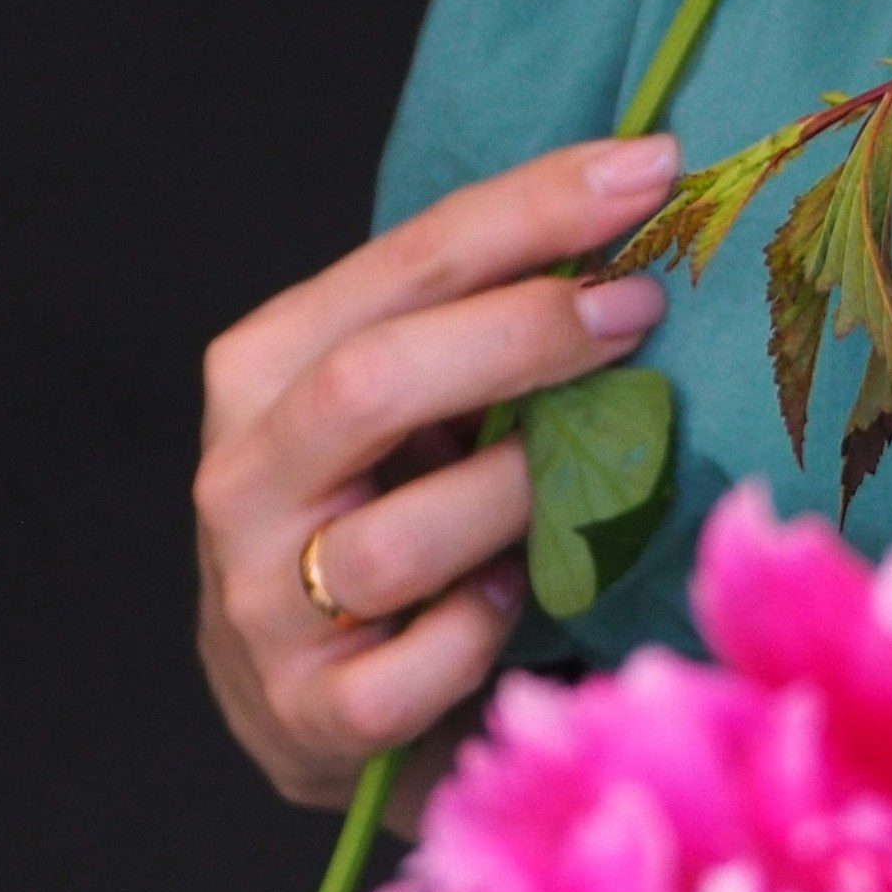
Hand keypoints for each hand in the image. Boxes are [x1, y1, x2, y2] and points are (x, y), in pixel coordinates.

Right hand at [194, 132, 676, 810]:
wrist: (314, 696)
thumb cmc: (394, 503)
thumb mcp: (414, 400)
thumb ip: (481, 322)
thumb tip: (644, 218)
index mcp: (262, 368)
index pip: (405, 261)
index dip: (533, 209)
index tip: (651, 171)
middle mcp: (241, 479)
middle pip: (375, 380)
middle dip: (525, 333)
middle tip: (643, 305)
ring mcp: (261, 607)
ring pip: (396, 541)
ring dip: (514, 498)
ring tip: (590, 478)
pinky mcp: (306, 721)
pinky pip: (409, 676)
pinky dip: (479, 637)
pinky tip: (513, 601)